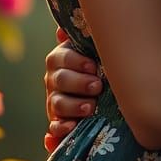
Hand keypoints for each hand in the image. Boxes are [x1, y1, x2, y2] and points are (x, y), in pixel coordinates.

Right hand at [43, 28, 103, 152]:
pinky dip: (60, 130)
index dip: (77, 62)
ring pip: (57, 104)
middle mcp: (54, 79)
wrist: (105, 89)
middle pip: (60, 81)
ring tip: (91, 107)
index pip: (62, 58)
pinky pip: (54, 127)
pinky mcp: (58, 121)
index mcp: (60, 59)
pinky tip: (71, 128)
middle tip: (98, 86)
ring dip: (73, 106)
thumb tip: (61, 31)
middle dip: (79, 83)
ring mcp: (54, 101)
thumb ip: (85, 38)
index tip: (93, 66)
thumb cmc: (100, 63)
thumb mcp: (94, 48)